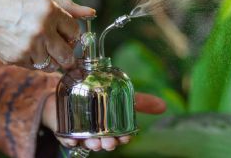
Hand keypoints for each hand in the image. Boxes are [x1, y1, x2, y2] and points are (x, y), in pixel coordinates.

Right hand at [0, 0, 94, 70]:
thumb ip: (65, 6)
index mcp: (49, 10)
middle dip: (66, 52)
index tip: (64, 32)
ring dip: (50, 58)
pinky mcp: (18, 60)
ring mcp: (30, 47)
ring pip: (53, 65)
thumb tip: (91, 13)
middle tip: (58, 46)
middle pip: (69, 54)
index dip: (71, 33)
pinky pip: (37, 68)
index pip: (75, 31)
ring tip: (38, 46)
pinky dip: (35, 62)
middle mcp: (42, 30)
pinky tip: (25, 49)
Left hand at [42, 92, 166, 150]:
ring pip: (87, 142)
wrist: (73, 87)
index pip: (119, 137)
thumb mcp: (122, 95)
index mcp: (111, 128)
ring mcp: (81, 132)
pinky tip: (71, 138)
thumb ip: (141, 101)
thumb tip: (164, 106)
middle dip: (108, 143)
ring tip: (94, 141)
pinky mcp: (65, 129)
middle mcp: (97, 133)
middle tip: (111, 142)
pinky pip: (66, 138)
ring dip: (91, 144)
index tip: (126, 137)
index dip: (123, 139)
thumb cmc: (100, 95)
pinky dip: (69, 140)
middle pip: (104, 142)